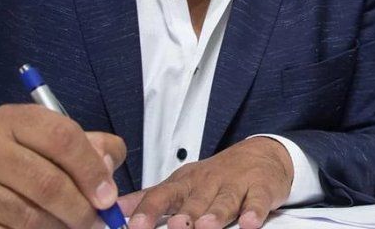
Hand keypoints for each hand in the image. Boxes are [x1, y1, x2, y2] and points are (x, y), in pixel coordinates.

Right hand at [0, 104, 125, 228]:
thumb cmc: (19, 162)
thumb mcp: (50, 142)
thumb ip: (90, 147)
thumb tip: (109, 165)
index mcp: (14, 120)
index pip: (63, 137)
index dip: (92, 170)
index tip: (109, 197)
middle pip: (48, 183)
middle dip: (81, 209)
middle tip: (97, 222)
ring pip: (30, 216)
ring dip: (60, 228)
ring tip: (73, 228)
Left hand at [121, 136, 293, 228]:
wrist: (261, 154)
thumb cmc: (215, 176)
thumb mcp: (181, 184)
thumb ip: (149, 198)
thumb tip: (112, 210)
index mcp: (185, 183)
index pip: (162, 196)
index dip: (149, 211)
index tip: (136, 226)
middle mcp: (208, 182)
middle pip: (195, 201)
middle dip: (185, 214)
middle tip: (176, 226)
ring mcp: (236, 185)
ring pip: (224, 201)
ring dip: (215, 214)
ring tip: (206, 227)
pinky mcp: (261, 188)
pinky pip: (258, 201)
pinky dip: (254, 212)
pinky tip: (248, 223)